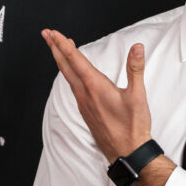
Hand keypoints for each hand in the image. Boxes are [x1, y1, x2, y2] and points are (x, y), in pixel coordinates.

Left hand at [41, 29, 151, 162]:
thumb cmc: (133, 127)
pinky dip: (69, 75)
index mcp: (95, 87)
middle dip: (55, 49)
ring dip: (62, 61)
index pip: (75, 60)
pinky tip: (73, 75)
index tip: (53, 33)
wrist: (127, 152)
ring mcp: (84, 104)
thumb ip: (135, 69)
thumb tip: (137, 48)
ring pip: (68, 77)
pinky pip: (73, 88)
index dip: (63, 44)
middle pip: (65, 67)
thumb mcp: (138, 96)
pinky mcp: (86, 112)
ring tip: (59, 49)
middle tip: (47, 35)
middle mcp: (85, 95)